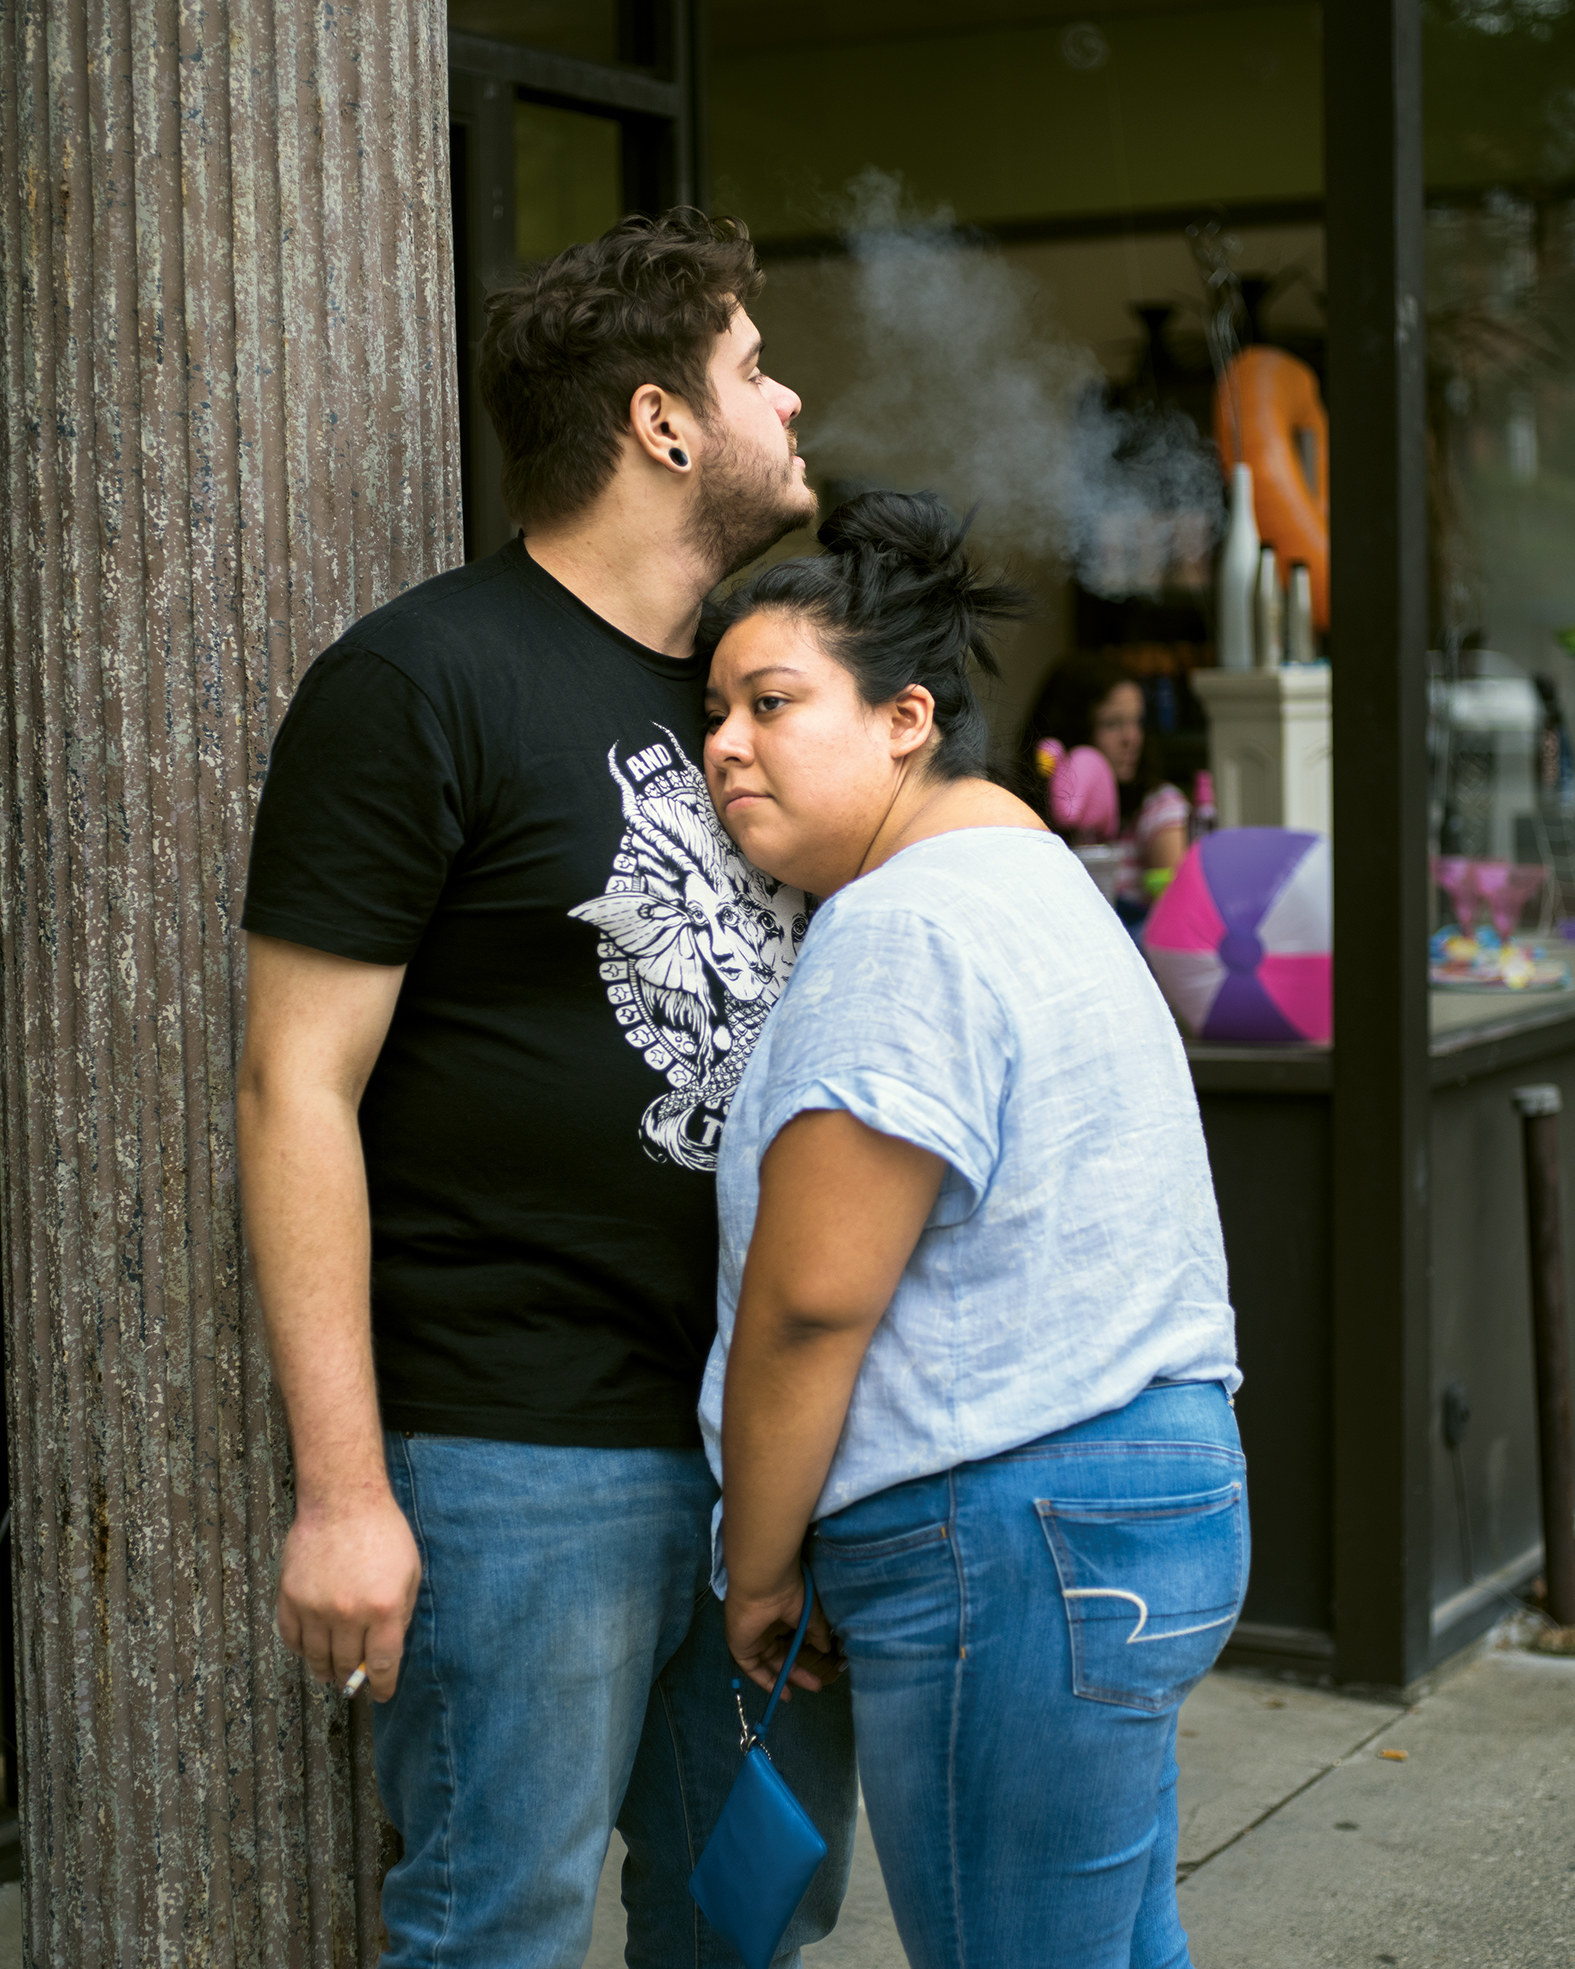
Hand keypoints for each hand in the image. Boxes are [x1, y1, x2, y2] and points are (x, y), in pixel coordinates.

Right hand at [276, 1490, 420, 1700]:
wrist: (343, 1501)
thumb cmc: (384, 1533)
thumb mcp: (411, 1572)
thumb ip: (403, 1614)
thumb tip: (389, 1649)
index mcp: (384, 1609)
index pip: (382, 1665)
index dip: (381, 1686)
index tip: (380, 1695)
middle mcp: (348, 1614)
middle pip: (347, 1665)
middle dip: (353, 1679)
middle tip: (353, 1684)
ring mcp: (316, 1607)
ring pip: (317, 1659)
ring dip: (326, 1671)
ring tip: (331, 1674)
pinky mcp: (291, 1597)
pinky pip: (292, 1639)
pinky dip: (301, 1650)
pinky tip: (311, 1650)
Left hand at [725, 1573, 843, 1697]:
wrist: (764, 1584)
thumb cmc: (789, 1592)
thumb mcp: (810, 1614)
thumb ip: (817, 1632)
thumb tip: (826, 1648)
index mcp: (778, 1615)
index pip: (788, 1639)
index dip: (801, 1654)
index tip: (818, 1667)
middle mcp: (763, 1626)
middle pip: (780, 1655)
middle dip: (798, 1671)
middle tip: (817, 1684)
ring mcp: (751, 1637)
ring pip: (769, 1663)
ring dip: (787, 1678)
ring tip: (809, 1688)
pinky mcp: (740, 1646)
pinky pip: (753, 1668)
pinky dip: (766, 1681)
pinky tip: (782, 1692)